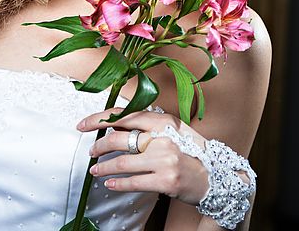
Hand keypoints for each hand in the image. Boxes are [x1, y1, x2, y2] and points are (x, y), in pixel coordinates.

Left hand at [76, 108, 209, 204]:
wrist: (215, 175)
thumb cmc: (190, 151)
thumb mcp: (172, 130)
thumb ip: (148, 127)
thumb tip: (116, 125)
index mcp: (163, 120)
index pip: (124, 115)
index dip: (100, 119)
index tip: (83, 124)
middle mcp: (163, 137)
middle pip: (119, 138)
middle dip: (99, 146)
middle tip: (90, 151)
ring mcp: (165, 159)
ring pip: (122, 162)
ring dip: (104, 167)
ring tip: (95, 170)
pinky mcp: (165, 180)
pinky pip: (133, 182)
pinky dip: (117, 183)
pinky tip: (109, 183)